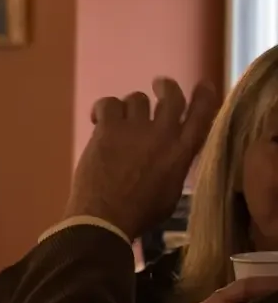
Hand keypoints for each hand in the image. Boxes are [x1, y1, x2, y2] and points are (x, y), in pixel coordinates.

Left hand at [66, 78, 220, 238]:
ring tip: (119, 119)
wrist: (105, 218)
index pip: (202, 115)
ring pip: (137, 98)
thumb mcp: (171, 192)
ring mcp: (135, 129)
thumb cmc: (139, 214)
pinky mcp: (108, 129)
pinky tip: (98, 119)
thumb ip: (174, 167)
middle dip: (166, 87)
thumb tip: (172, 157)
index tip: (202, 85)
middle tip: (158, 84)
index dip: (204, 96)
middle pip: (171, 96)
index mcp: (182, 152)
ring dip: (129, 106)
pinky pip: (108, 104)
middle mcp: (163, 134)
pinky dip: (104, 109)